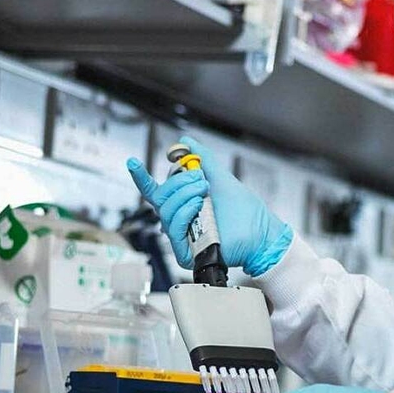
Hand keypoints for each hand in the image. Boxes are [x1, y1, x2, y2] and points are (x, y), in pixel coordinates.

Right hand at [126, 136, 291, 275]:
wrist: (260, 232)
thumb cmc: (245, 210)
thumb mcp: (221, 178)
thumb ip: (202, 159)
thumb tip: (185, 140)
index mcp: (185, 203)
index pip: (156, 191)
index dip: (141, 178)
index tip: (132, 162)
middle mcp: (180, 219)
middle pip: (160, 197)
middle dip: (179, 182)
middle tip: (201, 179)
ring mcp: (182, 236)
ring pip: (165, 210)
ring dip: (185, 195)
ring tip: (204, 191)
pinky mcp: (185, 252)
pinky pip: (173, 228)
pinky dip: (184, 212)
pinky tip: (198, 206)